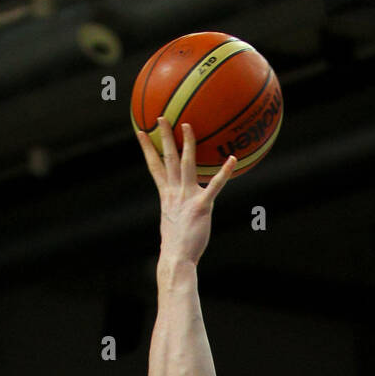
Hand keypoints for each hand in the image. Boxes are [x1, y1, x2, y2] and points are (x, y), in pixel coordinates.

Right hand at [136, 118, 235, 264]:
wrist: (177, 258)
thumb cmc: (177, 247)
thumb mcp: (174, 223)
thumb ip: (178, 211)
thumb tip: (182, 212)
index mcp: (166, 195)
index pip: (154, 166)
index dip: (148, 148)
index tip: (141, 131)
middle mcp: (174, 192)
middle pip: (167, 158)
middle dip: (164, 136)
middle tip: (161, 116)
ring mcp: (187, 198)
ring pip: (186, 164)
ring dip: (187, 144)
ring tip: (187, 125)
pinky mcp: (202, 206)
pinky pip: (215, 185)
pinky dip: (224, 172)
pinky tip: (232, 159)